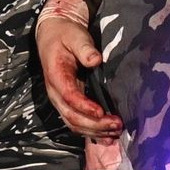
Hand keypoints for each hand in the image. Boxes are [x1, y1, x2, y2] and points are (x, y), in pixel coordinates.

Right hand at [36, 16, 122, 143]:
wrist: (53, 35)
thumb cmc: (65, 34)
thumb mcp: (74, 36)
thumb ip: (84, 48)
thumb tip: (95, 60)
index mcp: (55, 75)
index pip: (69, 96)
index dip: (84, 106)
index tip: (101, 112)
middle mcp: (55, 92)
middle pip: (71, 117)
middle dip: (94, 125)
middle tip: (116, 125)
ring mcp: (61, 99)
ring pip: (74, 124)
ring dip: (94, 131)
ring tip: (115, 131)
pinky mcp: (68, 102)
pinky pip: (77, 122)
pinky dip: (91, 131)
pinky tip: (107, 135)